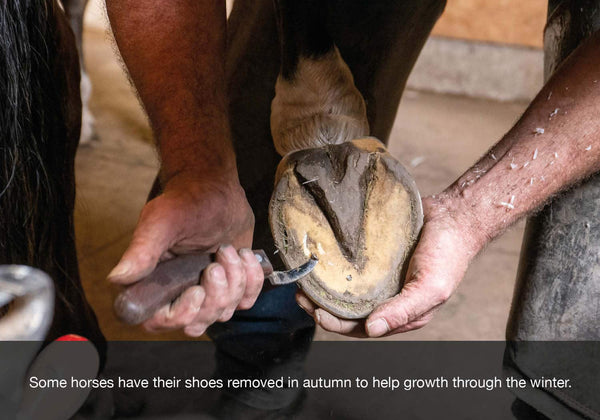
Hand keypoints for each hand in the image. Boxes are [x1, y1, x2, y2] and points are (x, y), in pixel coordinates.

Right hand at [108, 172, 263, 335]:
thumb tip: (118, 278)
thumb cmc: (184, 201)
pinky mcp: (231, 284)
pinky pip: (246, 301)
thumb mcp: (161, 222)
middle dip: (215, 294)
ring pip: (223, 312)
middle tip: (218, 261)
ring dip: (235, 280)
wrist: (215, 189)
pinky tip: (245, 255)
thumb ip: (142, 252)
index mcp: (153, 283)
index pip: (160, 322)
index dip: (182, 314)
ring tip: (229, 249)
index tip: (197, 291)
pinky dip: (252, 280)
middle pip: (197, 322)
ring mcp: (207, 291)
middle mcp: (178, 293)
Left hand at [296, 195, 484, 336]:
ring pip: (345, 289)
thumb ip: (403, 311)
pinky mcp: (374, 256)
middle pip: (347, 310)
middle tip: (300, 295)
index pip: (361, 327)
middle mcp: (386, 297)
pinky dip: (333, 267)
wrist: (455, 215)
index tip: (316, 312)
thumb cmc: (449, 255)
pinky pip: (350, 265)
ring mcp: (379, 276)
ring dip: (323, 288)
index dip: (336, 324)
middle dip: (322, 307)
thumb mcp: (431, 288)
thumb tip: (371, 331)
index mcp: (400, 313)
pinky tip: (320, 261)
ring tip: (304, 280)